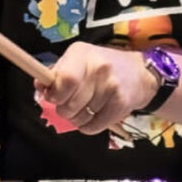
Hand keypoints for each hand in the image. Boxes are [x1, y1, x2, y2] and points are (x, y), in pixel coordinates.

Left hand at [35, 43, 155, 133]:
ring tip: (86, 108)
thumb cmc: (104, 67)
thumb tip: (40, 86)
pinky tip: (95, 116)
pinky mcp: (121, 104)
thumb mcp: (80, 60)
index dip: (54, 94)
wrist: (142, 74)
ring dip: (77, 119)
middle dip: (64, 109)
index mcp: (81, 53)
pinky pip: (92, 127)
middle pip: (68, 104)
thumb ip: (58, 72)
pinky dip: (88, 126)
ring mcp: (111, 86)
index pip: (63, 79)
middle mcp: (98, 67)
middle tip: (72, 103)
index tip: (54, 96)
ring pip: (79, 118)